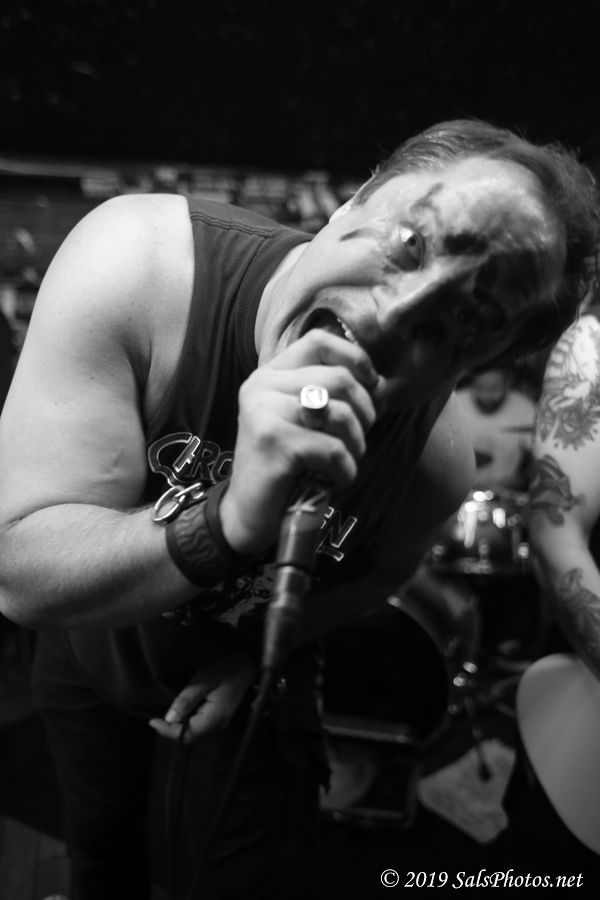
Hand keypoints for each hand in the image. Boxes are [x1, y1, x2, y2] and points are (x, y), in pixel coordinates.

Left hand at [148, 649, 254, 743]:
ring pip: (197, 732)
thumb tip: (169, 719)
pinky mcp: (222, 714)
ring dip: (181, 727)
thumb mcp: (203, 679)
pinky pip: (203, 724)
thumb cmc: (226, 665)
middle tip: (156, 719)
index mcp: (216, 716)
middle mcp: (220, 723)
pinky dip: (189, 722)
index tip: (152, 721)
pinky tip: (182, 713)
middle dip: (173, 731)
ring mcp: (223, 720)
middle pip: (193, 736)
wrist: (248, 658)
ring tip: (166, 717)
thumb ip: (186, 699)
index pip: (188, 734)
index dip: (168, 731)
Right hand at [220, 329, 379, 554]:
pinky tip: (335, 480)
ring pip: (340, 413)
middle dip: (365, 413)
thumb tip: (379, 383)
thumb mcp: (305, 422)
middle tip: (358, 440)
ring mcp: (264, 412)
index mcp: (270, 375)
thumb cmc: (286, 467)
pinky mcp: (273, 442)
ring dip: (356, 444)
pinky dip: (345, 470)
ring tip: (344, 462)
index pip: (319, 341)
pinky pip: (333, 448)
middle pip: (339, 378)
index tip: (371, 386)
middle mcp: (262, 386)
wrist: (249, 514)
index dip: (355, 358)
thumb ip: (330, 396)